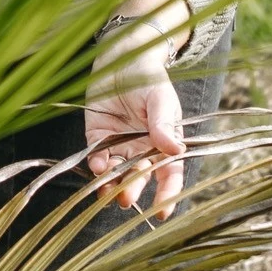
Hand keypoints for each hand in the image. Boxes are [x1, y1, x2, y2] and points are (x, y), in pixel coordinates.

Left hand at [83, 74, 185, 218]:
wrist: (121, 59)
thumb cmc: (148, 79)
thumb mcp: (160, 98)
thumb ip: (164, 123)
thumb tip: (174, 148)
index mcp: (164, 144)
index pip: (169, 175)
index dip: (167, 195)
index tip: (163, 212)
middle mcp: (142, 149)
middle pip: (139, 178)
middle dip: (133, 190)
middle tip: (126, 199)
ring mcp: (119, 145)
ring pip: (116, 173)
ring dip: (111, 184)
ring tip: (106, 190)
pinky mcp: (98, 138)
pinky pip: (97, 157)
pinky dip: (97, 164)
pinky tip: (98, 165)